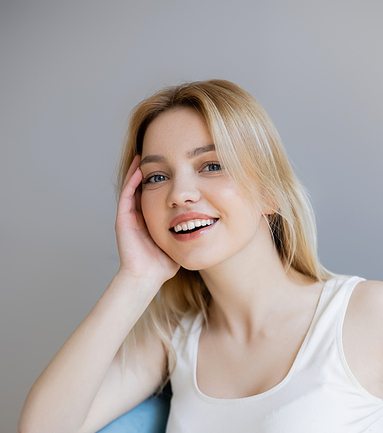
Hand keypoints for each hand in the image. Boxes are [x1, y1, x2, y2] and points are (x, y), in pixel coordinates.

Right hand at [115, 155, 179, 286]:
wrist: (146, 277)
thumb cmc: (163, 265)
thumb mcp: (180, 241)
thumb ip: (189, 229)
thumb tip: (208, 220)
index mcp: (151, 219)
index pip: (157, 194)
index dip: (164, 180)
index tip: (174, 167)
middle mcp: (139, 215)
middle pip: (145, 187)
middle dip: (151, 171)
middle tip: (159, 154)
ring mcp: (130, 216)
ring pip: (134, 187)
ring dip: (140, 171)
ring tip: (146, 154)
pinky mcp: (123, 219)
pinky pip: (127, 195)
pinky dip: (133, 180)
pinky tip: (141, 169)